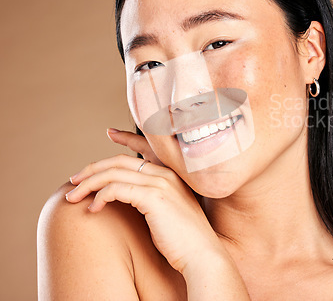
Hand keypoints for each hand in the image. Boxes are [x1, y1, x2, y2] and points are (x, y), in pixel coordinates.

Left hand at [65, 130, 223, 274]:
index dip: (126, 138)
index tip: (110, 133)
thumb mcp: (168, 211)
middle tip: (74, 180)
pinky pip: (116, 189)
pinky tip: (93, 209)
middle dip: (92, 169)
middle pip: (119, 161)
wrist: (203, 254)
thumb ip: (152, 197)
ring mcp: (161, 183)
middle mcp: (166, 173)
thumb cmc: (184, 239)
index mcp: (171, 173)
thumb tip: (125, 196)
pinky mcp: (153, 198)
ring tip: (74, 197)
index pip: (145, 146)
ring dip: (88, 184)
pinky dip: (100, 197)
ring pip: (113, 173)